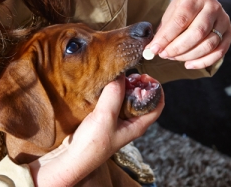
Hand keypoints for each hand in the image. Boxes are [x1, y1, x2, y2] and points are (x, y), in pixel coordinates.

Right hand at [29, 74, 163, 186]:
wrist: (74, 157)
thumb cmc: (93, 144)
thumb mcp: (106, 116)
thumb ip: (114, 94)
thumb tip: (120, 74)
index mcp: (137, 125)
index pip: (157, 105)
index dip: (156, 90)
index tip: (146, 77)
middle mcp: (130, 123)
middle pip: (142, 100)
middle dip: (138, 86)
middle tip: (128, 75)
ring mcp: (117, 121)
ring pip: (126, 100)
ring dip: (123, 87)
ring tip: (116, 77)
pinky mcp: (105, 119)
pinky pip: (112, 102)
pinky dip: (111, 92)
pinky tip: (104, 85)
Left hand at [146, 0, 230, 68]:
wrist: (199, 6)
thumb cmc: (182, 11)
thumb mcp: (170, 14)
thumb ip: (163, 31)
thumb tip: (152, 49)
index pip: (181, 19)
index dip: (166, 37)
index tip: (154, 49)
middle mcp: (213, 7)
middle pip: (197, 33)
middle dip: (177, 48)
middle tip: (163, 54)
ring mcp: (224, 20)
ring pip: (208, 44)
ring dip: (187, 56)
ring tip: (172, 57)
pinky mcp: (229, 33)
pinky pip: (219, 52)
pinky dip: (202, 62)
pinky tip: (188, 65)